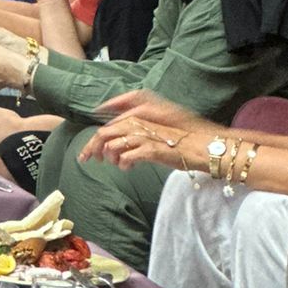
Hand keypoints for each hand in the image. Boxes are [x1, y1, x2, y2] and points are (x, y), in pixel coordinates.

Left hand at [81, 94, 219, 171]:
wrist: (202, 147)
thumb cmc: (178, 143)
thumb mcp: (152, 137)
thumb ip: (133, 140)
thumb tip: (116, 151)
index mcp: (137, 119)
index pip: (106, 129)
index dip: (92, 143)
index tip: (86, 155)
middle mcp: (138, 124)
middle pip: (103, 134)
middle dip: (91, 148)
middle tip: (87, 161)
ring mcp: (145, 136)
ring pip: (113, 145)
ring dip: (110, 157)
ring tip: (116, 164)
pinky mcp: (153, 149)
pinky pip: (128, 157)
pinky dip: (124, 164)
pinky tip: (128, 168)